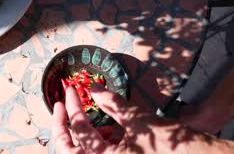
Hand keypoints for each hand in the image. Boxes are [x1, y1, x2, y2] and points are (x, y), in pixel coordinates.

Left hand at [52, 83, 217, 153]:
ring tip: (95, 115)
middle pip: (70, 150)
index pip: (79, 131)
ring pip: (85, 151)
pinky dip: (101, 138)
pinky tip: (111, 128)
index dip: (73, 106)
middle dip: (63, 126)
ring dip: (85, 132)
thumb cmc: (172, 145)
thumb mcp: (139, 120)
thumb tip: (93, 87)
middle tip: (61, 105)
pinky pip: (102, 152)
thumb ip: (112, 103)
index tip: (71, 89)